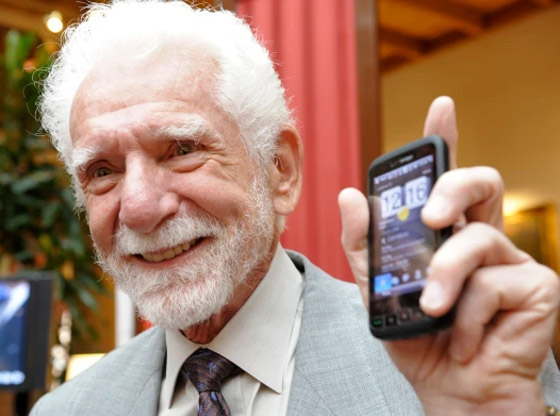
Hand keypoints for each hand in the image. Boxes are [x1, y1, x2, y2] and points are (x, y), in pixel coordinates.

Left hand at [338, 96, 559, 414]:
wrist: (451, 389)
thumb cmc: (419, 338)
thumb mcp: (379, 291)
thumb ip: (365, 246)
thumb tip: (350, 195)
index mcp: (447, 235)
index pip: (446, 179)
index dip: (445, 141)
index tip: (441, 107)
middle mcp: (482, 239)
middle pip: (481, 184)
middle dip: (453, 188)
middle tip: (430, 216)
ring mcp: (512, 261)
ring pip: (478, 240)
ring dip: (444, 277)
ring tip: (429, 309)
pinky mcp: (536, 287)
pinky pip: (492, 285)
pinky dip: (466, 315)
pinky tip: (464, 338)